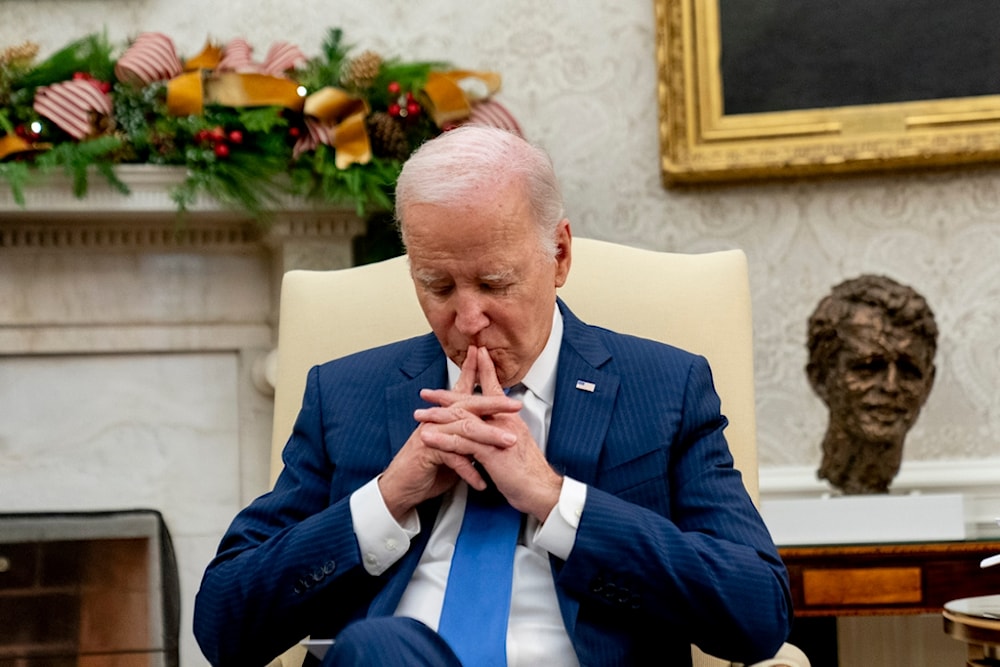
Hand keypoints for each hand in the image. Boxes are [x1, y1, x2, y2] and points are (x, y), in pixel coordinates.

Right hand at [377, 346, 519, 519]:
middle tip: (515, 405)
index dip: (476, 374)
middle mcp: (438, 420)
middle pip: (468, 405)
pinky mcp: (427, 451)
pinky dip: (470, 470)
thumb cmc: (428, 468)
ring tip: (509, 443)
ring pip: (464, 429)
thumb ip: (468, 437)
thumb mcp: (453, 449)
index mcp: (445, 416)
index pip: (464, 391)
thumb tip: (490, 431)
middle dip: (494, 404)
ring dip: (489, 437)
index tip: (492, 362)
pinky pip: (454, 457)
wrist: (402, 488)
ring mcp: (432, 433)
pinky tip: (481, 481)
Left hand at [419, 346, 563, 520]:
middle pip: (471, 401)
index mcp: (510, 419)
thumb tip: (492, 428)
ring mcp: (497, 436)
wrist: (540, 490)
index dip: (483, 371)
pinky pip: (461, 443)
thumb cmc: (528, 472)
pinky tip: (428, 437)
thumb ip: (502, 433)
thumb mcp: (514, 445)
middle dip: (446, 395)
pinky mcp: (491, 453)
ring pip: (462, 419)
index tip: (475, 357)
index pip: (493, 389)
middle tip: (427, 393)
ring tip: (420, 415)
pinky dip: (442, 439)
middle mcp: (504, 422)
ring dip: (438, 416)